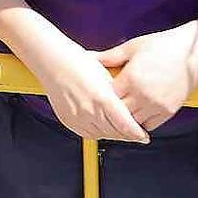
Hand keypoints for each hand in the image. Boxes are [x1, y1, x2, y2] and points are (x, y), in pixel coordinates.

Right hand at [31, 42, 149, 143]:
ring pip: (102, 135)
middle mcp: (90, 110)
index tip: (144, 136)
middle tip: (136, 133)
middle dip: (128, 135)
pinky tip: (103, 125)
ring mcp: (78, 118)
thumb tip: (131, 104)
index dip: (137, 134)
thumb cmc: (78, 62)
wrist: (53, 62)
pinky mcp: (69, 121)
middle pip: (115, 133)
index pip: (125, 125)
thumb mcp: (106, 75)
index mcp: (102, 98)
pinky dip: (99, 132)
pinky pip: (88, 133)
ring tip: (121, 129)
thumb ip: (119, 93)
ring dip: (114, 134)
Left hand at [95, 23, 197, 131]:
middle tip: (107, 104)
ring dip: (126, 118)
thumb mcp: (133, 47)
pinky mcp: (168, 111)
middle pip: (118, 112)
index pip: (108, 96)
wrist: (193, 53)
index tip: (99, 91)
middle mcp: (143, 95)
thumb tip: (90, 57)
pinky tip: (136, 114)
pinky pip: (149, 125)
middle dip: (112, 109)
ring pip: (132, 122)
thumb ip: (111, 56)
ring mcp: (156, 105)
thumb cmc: (163, 46)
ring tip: (121, 110)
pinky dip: (141, 122)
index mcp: (132, 78)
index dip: (102, 95)